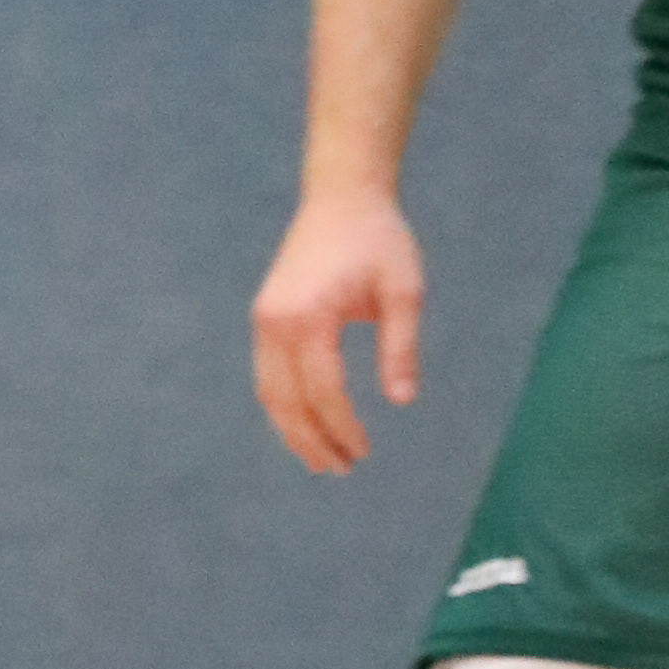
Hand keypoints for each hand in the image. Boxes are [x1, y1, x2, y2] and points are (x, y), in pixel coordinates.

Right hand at [251, 187, 424, 472]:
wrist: (340, 198)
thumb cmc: (379, 241)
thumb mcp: (404, 292)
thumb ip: (401, 347)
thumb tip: (401, 401)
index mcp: (309, 317)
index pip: (323, 391)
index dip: (343, 427)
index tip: (365, 451)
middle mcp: (275, 323)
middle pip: (287, 401)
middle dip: (313, 441)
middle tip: (341, 470)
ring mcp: (264, 321)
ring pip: (270, 393)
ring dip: (293, 430)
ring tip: (321, 459)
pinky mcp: (264, 318)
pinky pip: (268, 375)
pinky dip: (285, 406)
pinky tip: (307, 423)